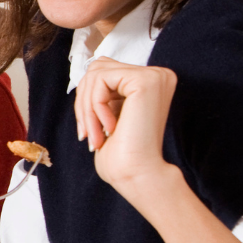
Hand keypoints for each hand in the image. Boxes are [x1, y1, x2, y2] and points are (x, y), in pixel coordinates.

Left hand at [74, 57, 181, 196]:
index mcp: (151, 81)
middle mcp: (158, 74)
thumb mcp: (110, 112)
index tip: (88, 130)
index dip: (88, 99)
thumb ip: (105, 89)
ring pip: (96, 73)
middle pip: (98, 68)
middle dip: (84, 102)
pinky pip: (101, 80)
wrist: (137, 174)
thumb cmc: (122, 153)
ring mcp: (155, 75)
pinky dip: (95, 106)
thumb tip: (88, 70)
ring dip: (86, 107)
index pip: (105, 71)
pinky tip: (109, 128)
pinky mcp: (146, 80)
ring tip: (95, 134)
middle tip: (87, 133)